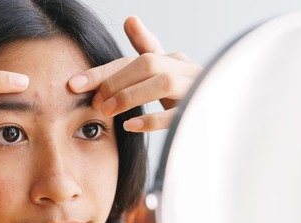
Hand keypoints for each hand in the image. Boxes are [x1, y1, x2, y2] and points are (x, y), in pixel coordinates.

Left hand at [67, 16, 201, 131]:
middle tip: (96, 102)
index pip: (134, 58)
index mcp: (173, 59)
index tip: (73, 84)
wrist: (226, 115)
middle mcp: (185, 68)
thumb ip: (146, 50)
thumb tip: (130, 18)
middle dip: (116, 82)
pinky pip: (177, 113)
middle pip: (147, 63)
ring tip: (108, 112)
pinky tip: (131, 126)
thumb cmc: (188, 96)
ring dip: (130, 96)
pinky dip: (152, 120)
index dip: (104, 70)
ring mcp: (196, 88)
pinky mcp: (202, 111)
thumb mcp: (165, 75)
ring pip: (162, 82)